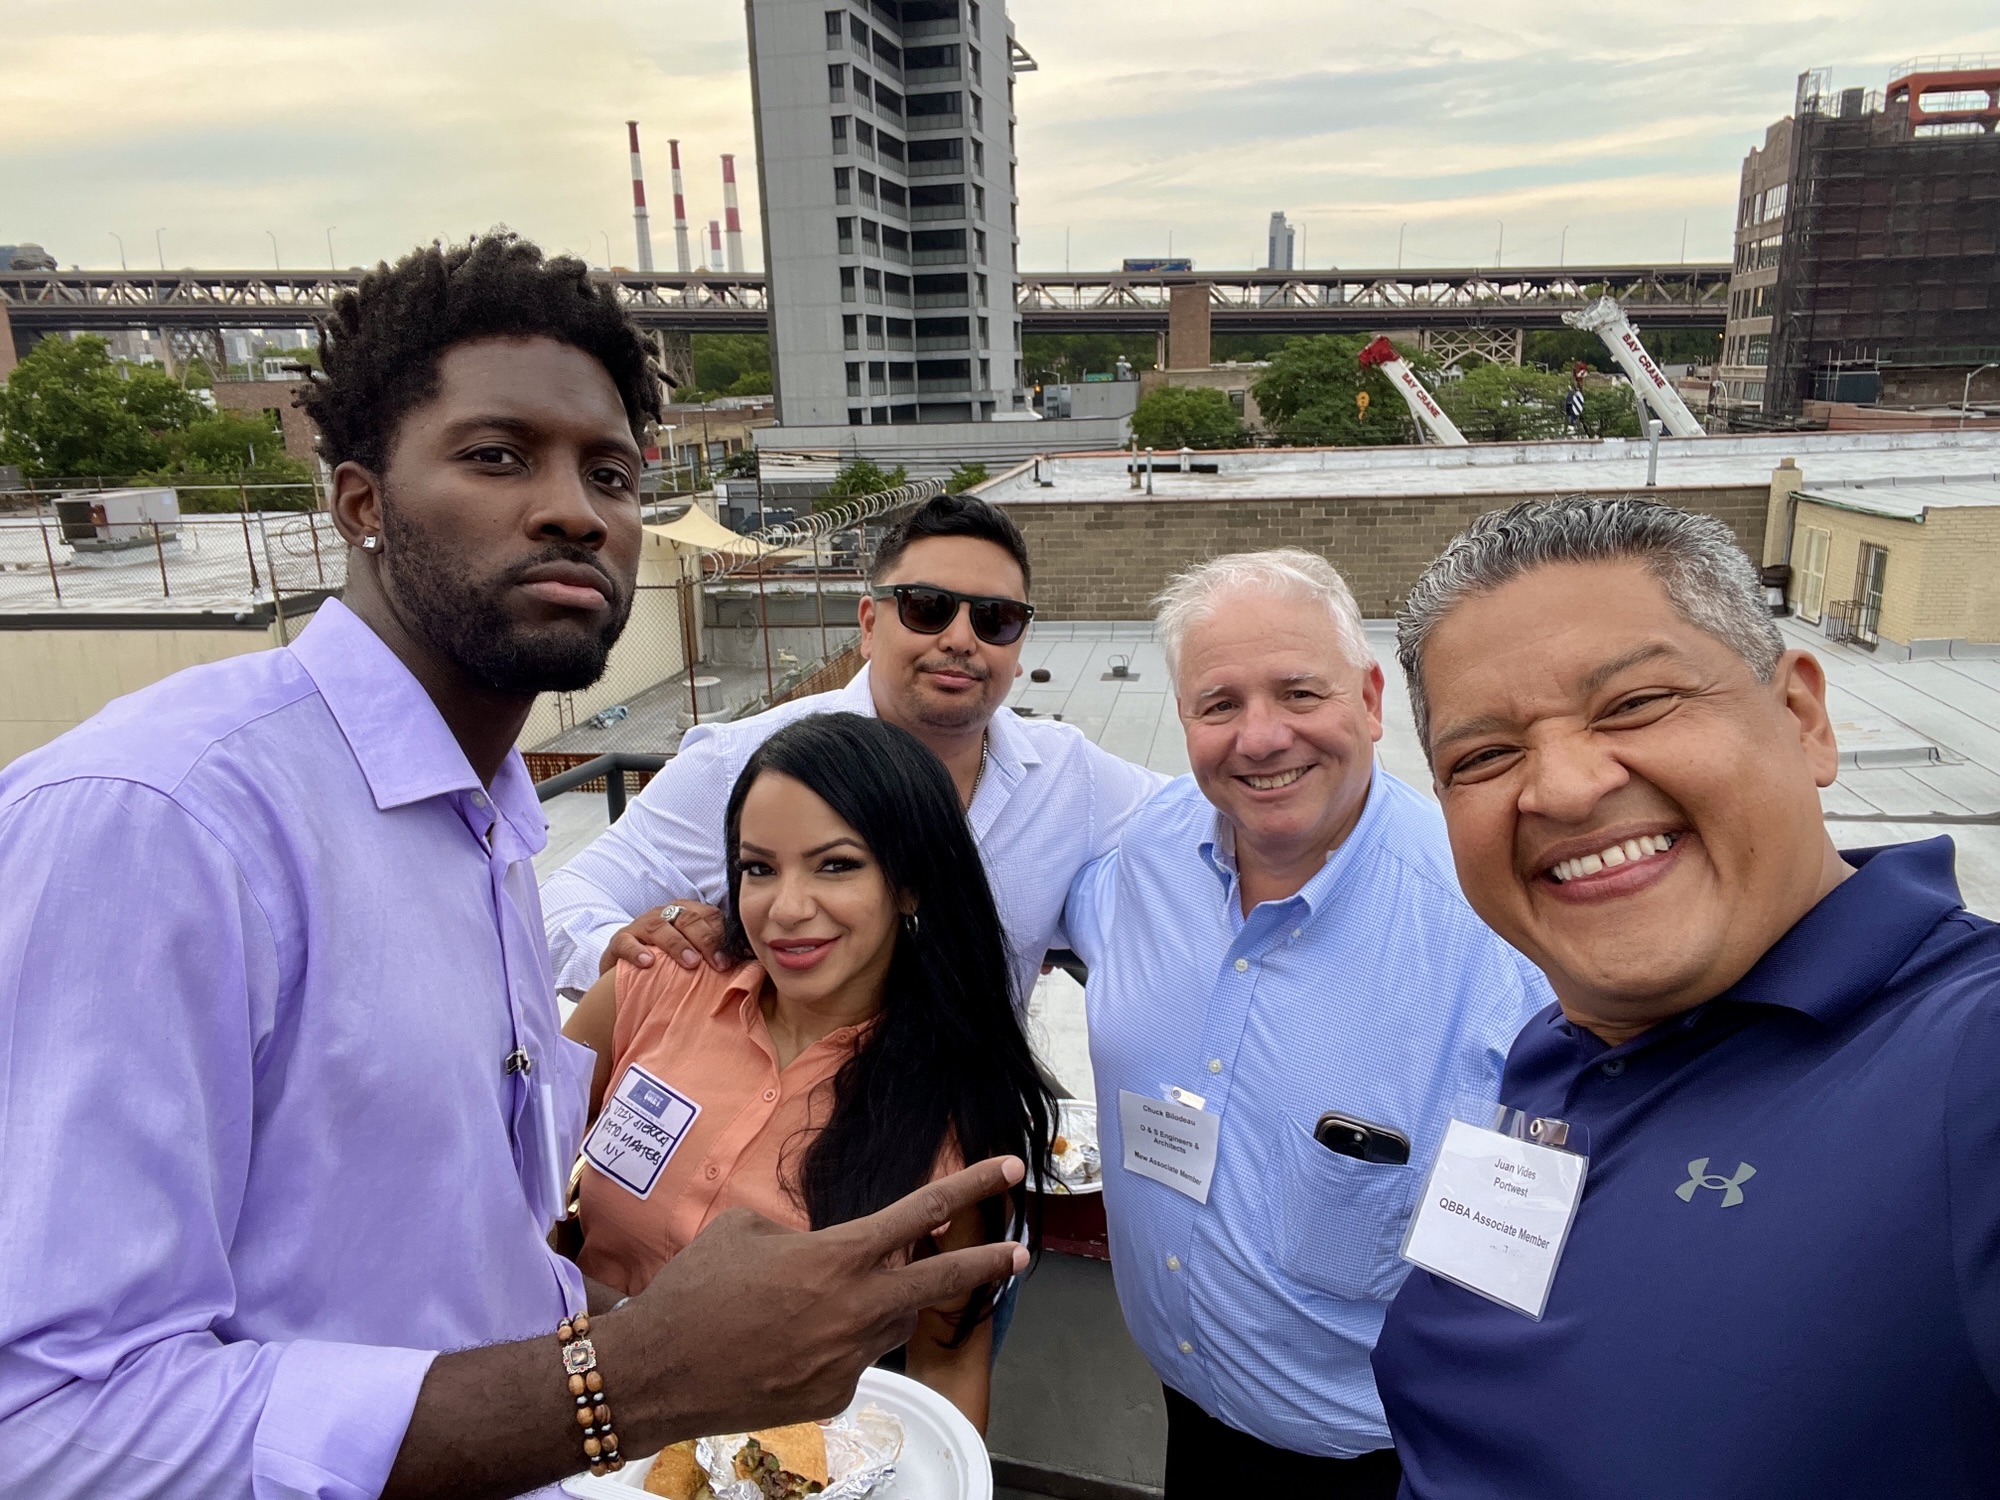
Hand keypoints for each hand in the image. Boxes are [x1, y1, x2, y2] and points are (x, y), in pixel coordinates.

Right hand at [598, 901, 727, 973]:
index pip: (708, 915)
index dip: (721, 936)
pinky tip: (648, 963)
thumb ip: (713, 956)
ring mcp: (640, 926)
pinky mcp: (618, 941)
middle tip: (717, 964)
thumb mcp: (691, 956)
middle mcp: (663, 915)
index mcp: (685, 914)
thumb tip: (747, 966)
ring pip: (659, 927)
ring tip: (691, 963)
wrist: (625, 971)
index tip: (731, 960)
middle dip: (705, 940)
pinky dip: (636, 951)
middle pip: (687, 919)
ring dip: (677, 944)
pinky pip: (626, 942)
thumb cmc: (667, 964)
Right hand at [603, 1157, 1028, 1442]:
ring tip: (814, 1302)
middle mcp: (856, 1310)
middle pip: (940, 1283)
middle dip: (985, 1265)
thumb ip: (801, 1234)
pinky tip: (784, 1346)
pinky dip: (831, 1346)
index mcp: (838, 1257)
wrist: (656, 1373)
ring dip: (876, 1307)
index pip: (921, 1213)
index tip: (1009, 1170)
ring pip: (888, 1324)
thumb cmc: (694, 1289)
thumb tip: (824, 1252)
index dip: (971, 1187)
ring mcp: (849, 1361)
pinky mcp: (834, 1399)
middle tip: (1020, 1254)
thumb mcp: (745, 1230)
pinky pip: (850, 1360)